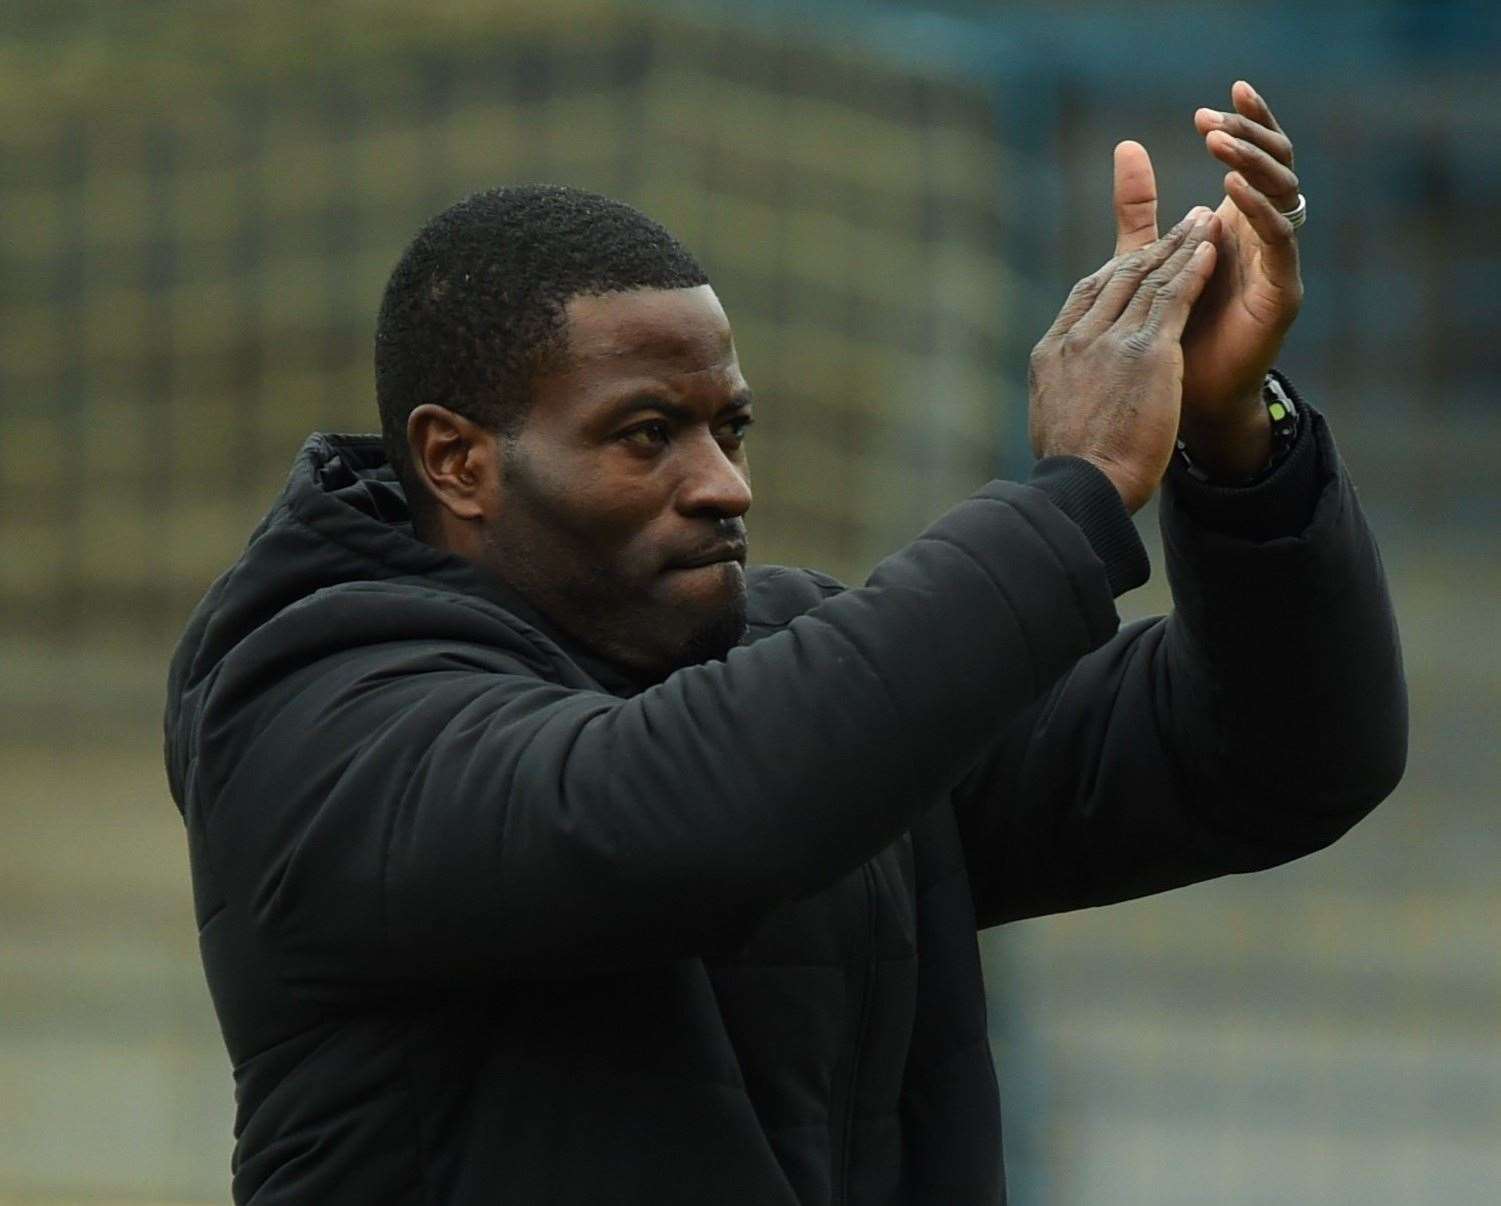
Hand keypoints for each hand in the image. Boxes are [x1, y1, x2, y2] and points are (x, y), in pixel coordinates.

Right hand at [1029, 212, 1219, 513]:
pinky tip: (1211, 249)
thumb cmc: (1072, 471)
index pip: (1086, 297)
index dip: (1115, 272)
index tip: (1138, 257)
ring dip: (1181, 246)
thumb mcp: (1053, 421)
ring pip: (1149, 280)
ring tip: (1204, 222)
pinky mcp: (1147, 352)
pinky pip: (1173, 297)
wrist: (1083, 485)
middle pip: (1117, 278)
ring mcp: (1110, 341)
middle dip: (1154, 247)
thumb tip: (1066, 399)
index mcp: (1052, 353)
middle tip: (1183, 224)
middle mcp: (1078, 338)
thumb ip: (1064, 394)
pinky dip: (1193, 269)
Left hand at [1113, 81, 1303, 476]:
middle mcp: (1263, 237)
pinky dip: (1259, 212)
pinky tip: (1230, 194)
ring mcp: (1277, 263)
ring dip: (1253, 165)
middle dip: (1249, 137)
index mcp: (1238, 224)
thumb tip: (1126, 145)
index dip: (1244, 126)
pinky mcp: (1281, 293)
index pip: (1255, 158)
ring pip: (1284, 195)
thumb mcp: (1147, 258)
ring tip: (1220, 144)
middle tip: (1215, 120)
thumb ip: (1140, 208)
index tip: (1212, 102)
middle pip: (1277, 166)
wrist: (1183, 404)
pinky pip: (1280, 241)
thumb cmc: (1169, 333)